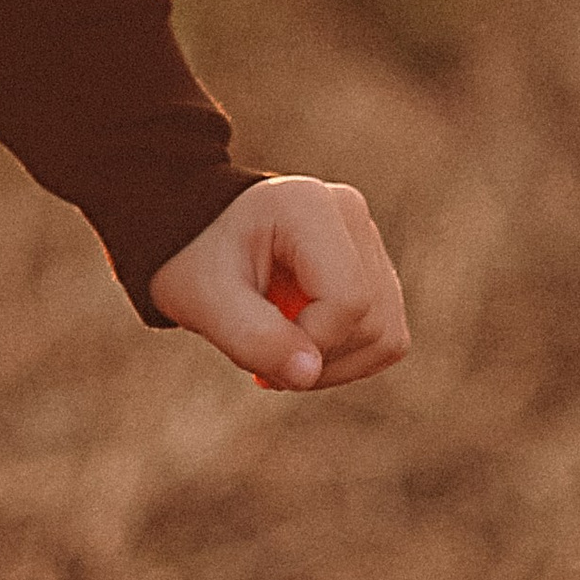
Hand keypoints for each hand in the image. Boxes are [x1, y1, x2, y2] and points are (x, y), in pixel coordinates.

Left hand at [148, 175, 410, 392]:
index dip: (310, 342)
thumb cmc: (195, 261)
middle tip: (256, 353)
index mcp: (310, 206)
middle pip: (371, 323)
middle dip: (315, 357)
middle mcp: (351, 215)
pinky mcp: (374, 270)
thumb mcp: (206, 300)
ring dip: (331, 365)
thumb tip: (308, 374)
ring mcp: (368, 241)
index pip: (348, 300)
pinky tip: (297, 345)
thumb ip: (253, 337)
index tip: (253, 346)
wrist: (194, 237)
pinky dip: (344, 360)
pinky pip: (385, 339)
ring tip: (275, 348)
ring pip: (386, 337)